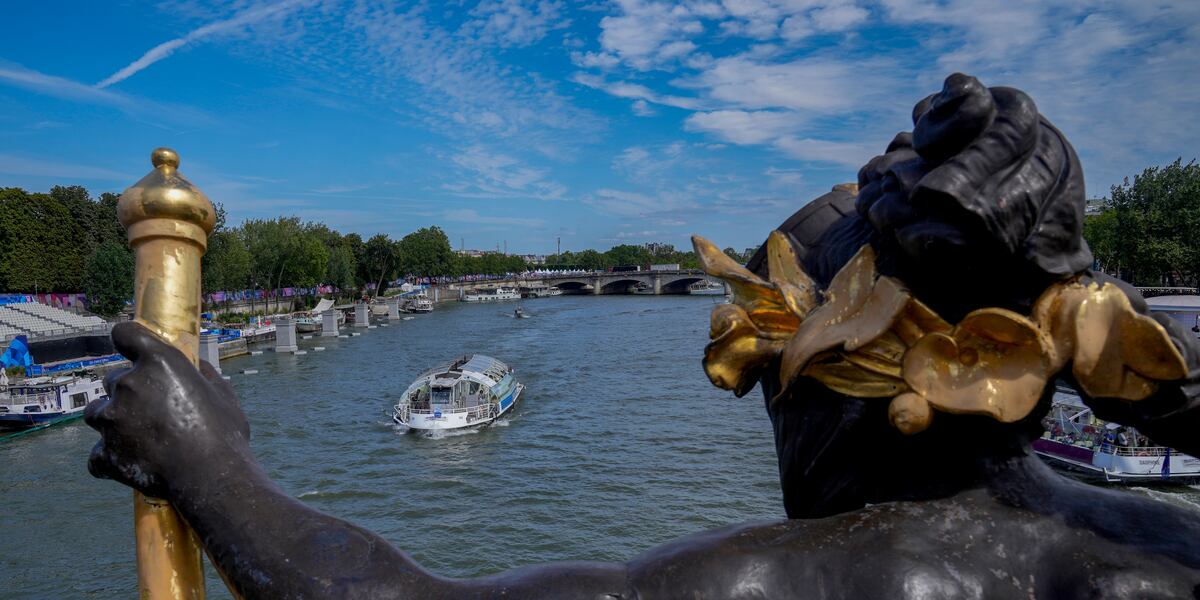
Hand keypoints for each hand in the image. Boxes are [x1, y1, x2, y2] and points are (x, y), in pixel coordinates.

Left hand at [86, 321, 251, 499]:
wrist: (212, 477)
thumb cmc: (225, 433)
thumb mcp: (223, 393)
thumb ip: (203, 374)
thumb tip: (196, 366)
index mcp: (159, 362)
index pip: (125, 334)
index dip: (127, 339)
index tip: (130, 347)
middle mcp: (129, 384)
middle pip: (112, 378)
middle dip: (127, 390)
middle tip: (151, 408)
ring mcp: (112, 419)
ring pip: (96, 411)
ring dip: (110, 418)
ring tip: (134, 433)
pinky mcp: (105, 452)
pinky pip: (96, 454)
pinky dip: (108, 457)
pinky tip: (127, 461)